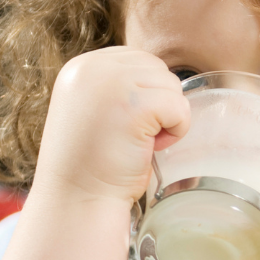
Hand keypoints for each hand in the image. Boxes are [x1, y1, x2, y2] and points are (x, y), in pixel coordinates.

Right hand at [34, 47, 189, 204]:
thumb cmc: (94, 163)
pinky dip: (175, 131)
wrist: (79, 199)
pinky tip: (148, 147)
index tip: (125, 123)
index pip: (138, 61)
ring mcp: (112, 83)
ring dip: (167, 118)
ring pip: (172, 86)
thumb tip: (162, 78)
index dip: (146, 94)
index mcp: (82, 66)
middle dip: (158, 103)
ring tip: (137, 141)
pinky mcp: (134, 105)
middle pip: (158, 69)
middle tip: (134, 135)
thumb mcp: (97, 109)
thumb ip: (120, 86)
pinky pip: (179, 107)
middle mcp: (93, 67)